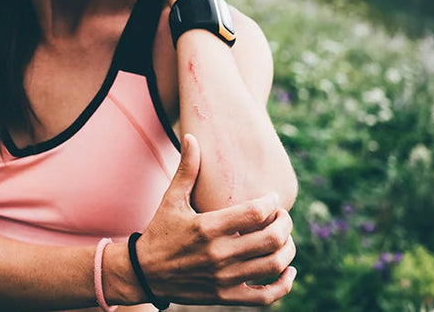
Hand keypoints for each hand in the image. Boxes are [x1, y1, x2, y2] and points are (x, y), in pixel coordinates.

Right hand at [134, 134, 296, 305]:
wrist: (145, 273)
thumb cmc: (161, 231)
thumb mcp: (171, 200)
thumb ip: (186, 169)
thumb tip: (192, 138)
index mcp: (207, 227)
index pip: (256, 213)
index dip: (272, 202)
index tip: (273, 197)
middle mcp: (219, 254)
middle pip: (271, 239)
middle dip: (285, 224)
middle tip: (282, 217)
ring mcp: (224, 278)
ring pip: (274, 265)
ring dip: (288, 250)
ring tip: (285, 239)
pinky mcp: (226, 296)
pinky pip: (266, 296)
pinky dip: (284, 283)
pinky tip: (287, 269)